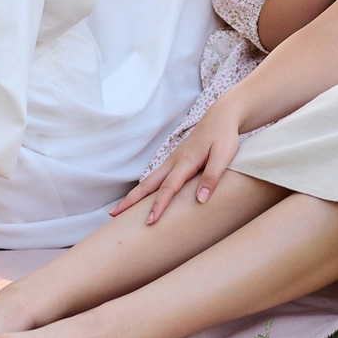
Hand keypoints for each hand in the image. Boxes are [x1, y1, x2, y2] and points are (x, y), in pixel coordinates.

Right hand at [113, 101, 243, 224]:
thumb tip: (200, 200)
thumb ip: (212, 177)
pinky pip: (156, 177)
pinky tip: (142, 197)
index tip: (150, 221)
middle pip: (148, 184)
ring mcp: (173, 160)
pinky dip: (145, 189)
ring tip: (120, 209)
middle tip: (113, 214)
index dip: (159, 205)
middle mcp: (174, 161)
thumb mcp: (224, 156)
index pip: (168, 188)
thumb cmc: (224, 136)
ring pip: (150, 180)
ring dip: (135, 195)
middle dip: (131, 200)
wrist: (221, 116)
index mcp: (185, 162)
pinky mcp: (175, 161)